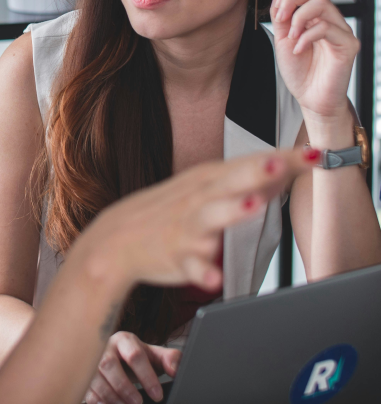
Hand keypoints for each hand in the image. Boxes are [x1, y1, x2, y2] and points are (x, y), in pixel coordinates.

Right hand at [83, 147, 312, 294]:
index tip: (316, 154)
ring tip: (252, 205)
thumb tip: (286, 168)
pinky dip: (201, 272)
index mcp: (207, 179)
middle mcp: (198, 198)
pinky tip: (213, 278)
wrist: (117, 238)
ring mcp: (187, 227)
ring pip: (211, 218)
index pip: (250, 164)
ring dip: (231, 211)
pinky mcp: (176, 256)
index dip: (284, 160)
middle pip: (231, 181)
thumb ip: (244, 181)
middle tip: (281, 163)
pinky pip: (190, 267)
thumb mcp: (202, 188)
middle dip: (256, 172)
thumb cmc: (166, 211)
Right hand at [84, 332, 179, 403]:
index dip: (147, 376)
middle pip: (109, 364)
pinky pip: (87, 390)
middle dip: (125, 387)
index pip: (134, 354)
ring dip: (112, 397)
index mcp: (124, 340)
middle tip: (139, 402)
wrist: (116, 357)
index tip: (157, 394)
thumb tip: (176, 370)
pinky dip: (99, 401)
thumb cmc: (136, 357)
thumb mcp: (154, 355)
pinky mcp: (85, 376)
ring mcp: (92, 361)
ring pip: (95, 378)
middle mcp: (105, 347)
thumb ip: (170, 359)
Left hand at [270, 0, 358, 120]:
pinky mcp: (348, 45)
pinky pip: (326, 27)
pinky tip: (298, 50)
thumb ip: (281, 15)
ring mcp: (341, 29)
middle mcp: (331, 17)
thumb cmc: (299, 70)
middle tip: (281, 21)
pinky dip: (306, 37)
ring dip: (298, 18)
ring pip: (321, 2)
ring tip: (291, 38)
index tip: (277, 13)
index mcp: (315, 14)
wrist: (311, 98)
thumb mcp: (282, 38)